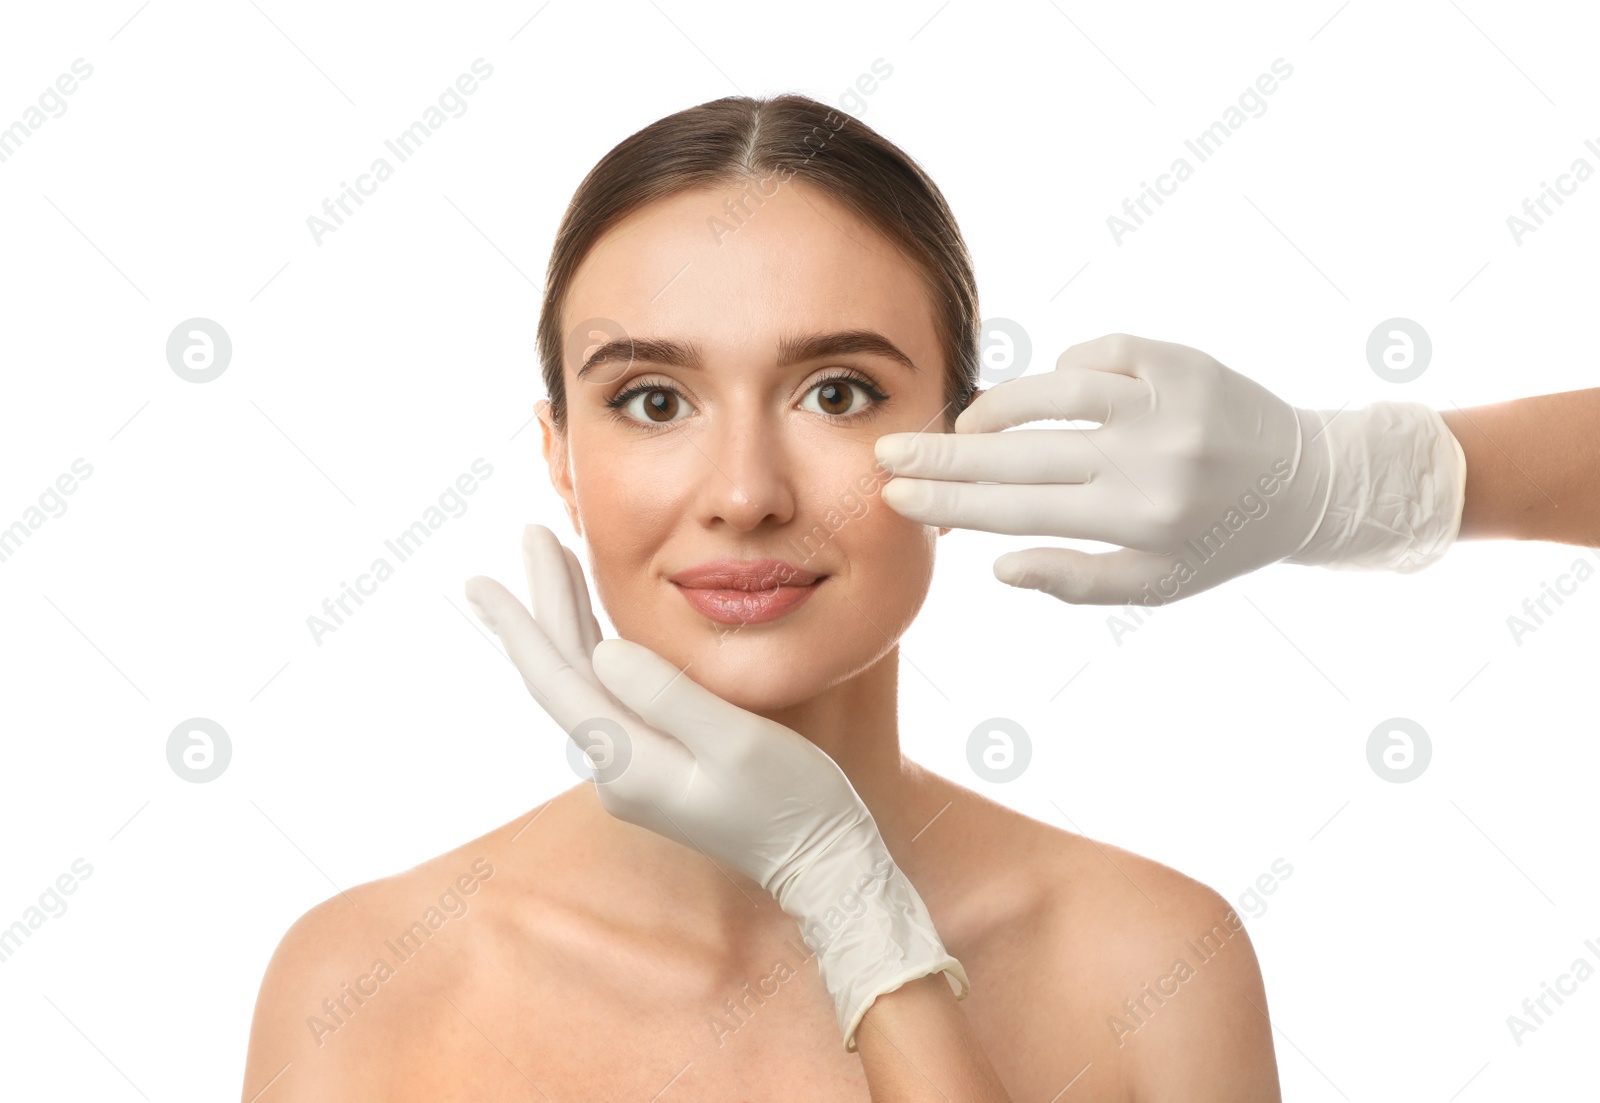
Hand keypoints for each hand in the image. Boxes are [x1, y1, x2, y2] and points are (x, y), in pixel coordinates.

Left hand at [463, 524, 968, 1050]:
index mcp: (628, 762)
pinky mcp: (656, 765)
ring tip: (554, 562)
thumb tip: (604, 649)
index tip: (483, 577)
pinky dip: (597, 646)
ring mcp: (633, 770)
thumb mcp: (737, 742)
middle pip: (565, 672)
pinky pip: (610, 694)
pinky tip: (595, 623)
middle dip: (545, 601)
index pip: (557, 678)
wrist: (822, 860)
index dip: (521, 622)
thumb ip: (669, 695)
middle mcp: (617, 769)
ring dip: (568, 619)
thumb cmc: (792, 801)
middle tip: (528, 535)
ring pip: (585, 681)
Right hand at [874, 333, 1465, 605]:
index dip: (951, 500)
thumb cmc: (1221, 542)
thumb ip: (1075, 581)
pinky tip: (1045, 391)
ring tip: (961, 424)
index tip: (898, 493)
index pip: (1020, 509)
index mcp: (1141, 520)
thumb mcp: (1156, 585)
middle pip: (1022, 452)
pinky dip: (1064, 369)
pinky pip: (1099, 353)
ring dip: (996, 407)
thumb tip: (998, 565)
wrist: (1309, 480)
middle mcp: (1153, 458)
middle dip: (944, 452)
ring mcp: (1169, 401)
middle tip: (888, 449)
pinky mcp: (1183, 359)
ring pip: (1054, 391)